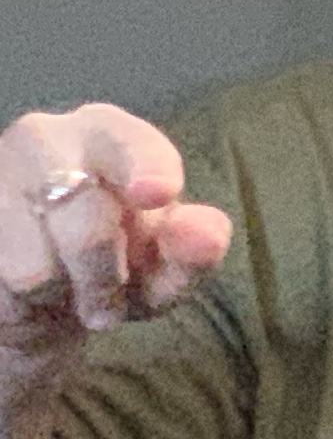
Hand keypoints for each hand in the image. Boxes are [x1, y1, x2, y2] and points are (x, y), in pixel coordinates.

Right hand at [0, 107, 231, 380]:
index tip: (154, 196)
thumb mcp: (166, 268)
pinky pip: (2, 283)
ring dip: (58, 295)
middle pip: (85, 225)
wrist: (38, 294)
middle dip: (104, 279)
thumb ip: (194, 250)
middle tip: (107, 301)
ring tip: (63, 287)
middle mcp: (45, 138)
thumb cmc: (117, 266)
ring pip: (35, 267)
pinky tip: (24, 290)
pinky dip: (21, 303)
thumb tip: (206, 233)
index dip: (147, 170)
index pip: (131, 143)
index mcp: (109, 135)